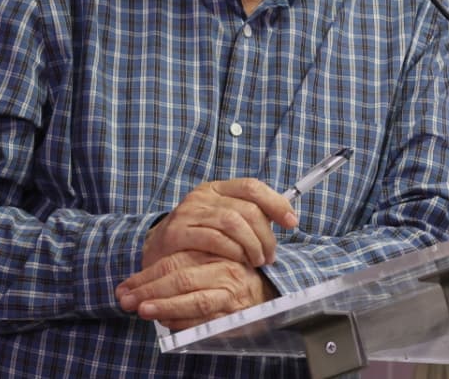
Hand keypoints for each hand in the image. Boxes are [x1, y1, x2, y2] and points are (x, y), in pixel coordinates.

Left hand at [117, 251, 278, 330]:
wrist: (266, 291)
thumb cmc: (227, 275)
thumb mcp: (208, 261)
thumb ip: (181, 266)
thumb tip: (135, 285)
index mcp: (215, 253)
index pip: (175, 262)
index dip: (146, 276)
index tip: (124, 287)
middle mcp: (224, 272)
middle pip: (182, 279)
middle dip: (149, 291)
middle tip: (126, 300)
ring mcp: (230, 295)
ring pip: (195, 302)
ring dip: (165, 307)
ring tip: (142, 311)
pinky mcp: (234, 316)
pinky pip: (205, 322)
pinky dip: (183, 323)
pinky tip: (165, 322)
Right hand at [139, 178, 296, 270]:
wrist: (157, 251)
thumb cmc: (198, 238)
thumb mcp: (223, 221)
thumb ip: (250, 216)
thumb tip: (288, 217)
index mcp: (217, 188)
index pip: (252, 186)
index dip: (276, 203)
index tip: (292, 222)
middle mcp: (203, 196)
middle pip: (246, 208)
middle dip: (265, 234)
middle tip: (270, 255)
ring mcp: (189, 212)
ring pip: (233, 222)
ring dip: (252, 244)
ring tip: (257, 261)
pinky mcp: (178, 232)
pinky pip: (214, 239)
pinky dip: (233, 251)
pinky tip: (238, 261)